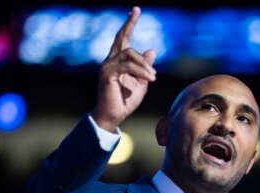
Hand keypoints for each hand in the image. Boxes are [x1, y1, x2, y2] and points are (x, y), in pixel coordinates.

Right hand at [91, 6, 156, 131]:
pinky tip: (149, 79)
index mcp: (118, 62)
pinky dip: (140, 71)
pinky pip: (127, 66)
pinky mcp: (107, 74)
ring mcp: (107, 66)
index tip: (135, 10)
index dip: (129, 24)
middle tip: (140, 28)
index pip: (123, 39)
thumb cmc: (125, 101)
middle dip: (131, 29)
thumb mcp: (141, 83)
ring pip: (128, 54)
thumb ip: (145, 68)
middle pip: (122, 40)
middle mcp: (110, 61)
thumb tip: (151, 50)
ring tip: (153, 77)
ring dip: (144, 66)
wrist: (113, 116)